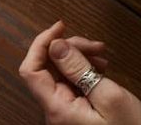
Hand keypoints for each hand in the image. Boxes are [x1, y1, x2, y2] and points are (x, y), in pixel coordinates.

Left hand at [19, 24, 140, 124]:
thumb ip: (79, 70)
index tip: (61, 27)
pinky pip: (71, 84)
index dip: (41, 44)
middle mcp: (55, 110)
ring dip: (79, 58)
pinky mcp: (75, 112)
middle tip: (96, 46)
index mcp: (57, 108)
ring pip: (60, 74)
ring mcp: (65, 111)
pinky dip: (84, 71)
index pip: (30, 70)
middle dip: (68, 49)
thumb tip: (56, 45)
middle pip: (47, 68)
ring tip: (103, 57)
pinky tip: (101, 69)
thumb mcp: (109, 97)